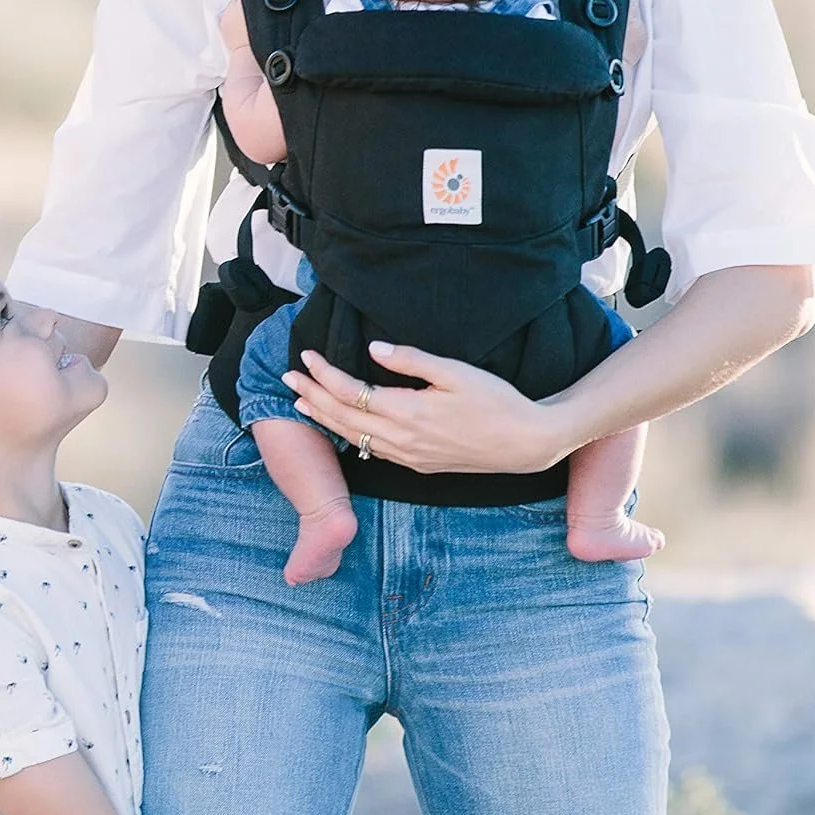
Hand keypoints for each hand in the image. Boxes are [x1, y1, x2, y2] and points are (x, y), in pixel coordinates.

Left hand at [283, 342, 573, 475]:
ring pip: (355, 437)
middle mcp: (402, 439)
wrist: (526, 443)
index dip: (324, 374)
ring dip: (325, 419)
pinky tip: (343, 428)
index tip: (307, 356)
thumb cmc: (496, 401)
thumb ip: (411, 361)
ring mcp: (409, 456)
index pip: (351, 392)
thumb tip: (372, 349)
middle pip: (344, 417)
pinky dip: (350, 436)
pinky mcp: (419, 464)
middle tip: (288, 378)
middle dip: (312, 396)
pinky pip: (374, 451)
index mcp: (408, 412)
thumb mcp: (456, 373)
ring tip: (302, 403)